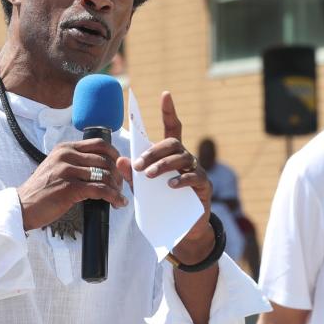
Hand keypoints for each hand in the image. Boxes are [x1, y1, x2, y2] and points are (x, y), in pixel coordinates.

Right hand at [17, 139, 127, 230]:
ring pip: (105, 175)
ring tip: (118, 196)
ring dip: (116, 188)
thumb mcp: (57, 166)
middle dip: (118, 175)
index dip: (115, 156)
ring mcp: (68, 171)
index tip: (120, 168)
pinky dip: (113, 197)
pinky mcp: (70, 188)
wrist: (22, 206)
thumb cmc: (42, 190)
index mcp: (65, 148)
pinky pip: (100, 190)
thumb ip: (76, 161)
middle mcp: (67, 155)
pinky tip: (117, 203)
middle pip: (106, 160)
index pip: (100, 144)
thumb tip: (103, 165)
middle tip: (121, 186)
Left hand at [125, 91, 213, 262]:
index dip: (169, 111)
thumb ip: (132, 175)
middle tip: (139, 164)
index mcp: (172, 154)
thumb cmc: (162, 204)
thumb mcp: (143, 189)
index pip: (173, 127)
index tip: (165, 94)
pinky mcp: (204, 185)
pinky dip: (181, 179)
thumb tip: (119, 161)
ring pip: (182, 158)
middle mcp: (186, 158)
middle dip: (154, 151)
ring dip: (164, 164)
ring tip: (150, 176)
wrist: (183, 229)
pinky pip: (194, 177)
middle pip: (172, 143)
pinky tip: (170, 185)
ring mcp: (197, 170)